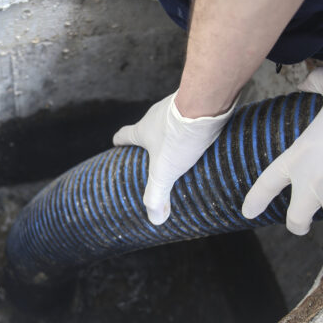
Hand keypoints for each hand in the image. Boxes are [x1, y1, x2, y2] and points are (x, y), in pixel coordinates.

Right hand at [113, 91, 235, 224]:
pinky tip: (204, 138)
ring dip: (174, 133)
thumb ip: (157, 195)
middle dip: (149, 141)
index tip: (117, 146)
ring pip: (170, 121)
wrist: (206, 103)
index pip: (123, 135)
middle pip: (147, 127)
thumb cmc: (179, 136)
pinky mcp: (196, 102)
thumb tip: (155, 220)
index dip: (119, 142)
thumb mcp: (164, 172)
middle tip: (155, 156)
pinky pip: (191, 115)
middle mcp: (156, 115)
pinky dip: (193, 126)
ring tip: (183, 150)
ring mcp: (176, 106)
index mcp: (142, 130)